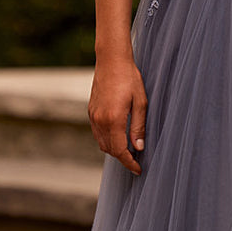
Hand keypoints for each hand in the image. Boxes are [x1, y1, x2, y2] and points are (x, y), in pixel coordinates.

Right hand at [88, 55, 147, 174]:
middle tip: (136, 160)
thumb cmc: (130, 78)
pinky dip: (106, 140)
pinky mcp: (91, 111)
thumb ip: (138, 127)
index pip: (120, 150)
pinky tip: (118, 137)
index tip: (138, 169)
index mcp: (114, 119)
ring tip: (128, 150)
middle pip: (110, 149)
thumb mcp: (141, 103)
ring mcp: (93, 116)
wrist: (111, 61)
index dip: (129, 163)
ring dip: (114, 150)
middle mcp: (100, 120)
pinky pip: (97, 133)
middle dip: (122, 158)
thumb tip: (139, 148)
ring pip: (102, 143)